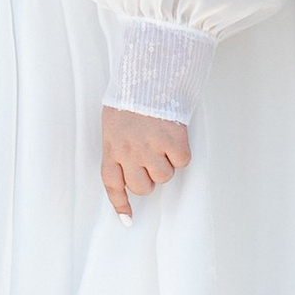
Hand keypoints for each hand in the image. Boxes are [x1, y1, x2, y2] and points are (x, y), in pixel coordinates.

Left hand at [102, 105, 189, 220]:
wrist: (150, 75)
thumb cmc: (132, 96)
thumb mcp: (115, 122)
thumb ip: (120, 146)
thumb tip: (131, 171)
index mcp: (112, 146)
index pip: (112, 184)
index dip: (121, 203)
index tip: (128, 219)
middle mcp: (129, 151)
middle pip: (143, 188)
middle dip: (150, 178)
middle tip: (153, 158)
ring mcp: (150, 148)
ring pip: (164, 177)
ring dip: (167, 163)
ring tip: (162, 140)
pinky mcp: (172, 141)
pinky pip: (182, 162)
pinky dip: (181, 151)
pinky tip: (174, 133)